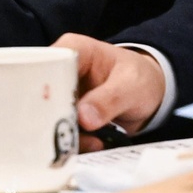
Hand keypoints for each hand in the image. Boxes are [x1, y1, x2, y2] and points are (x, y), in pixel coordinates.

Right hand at [54, 33, 166, 150]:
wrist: (150, 94)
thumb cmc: (141, 78)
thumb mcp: (132, 86)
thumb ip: (109, 99)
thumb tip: (84, 118)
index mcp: (73, 50)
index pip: (47, 65)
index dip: (45, 88)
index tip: (54, 112)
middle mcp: (61, 70)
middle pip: (42, 94)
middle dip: (54, 117)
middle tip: (73, 134)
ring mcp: (62, 93)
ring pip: (49, 116)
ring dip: (67, 133)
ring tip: (94, 141)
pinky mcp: (67, 113)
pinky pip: (61, 129)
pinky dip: (75, 141)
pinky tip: (96, 143)